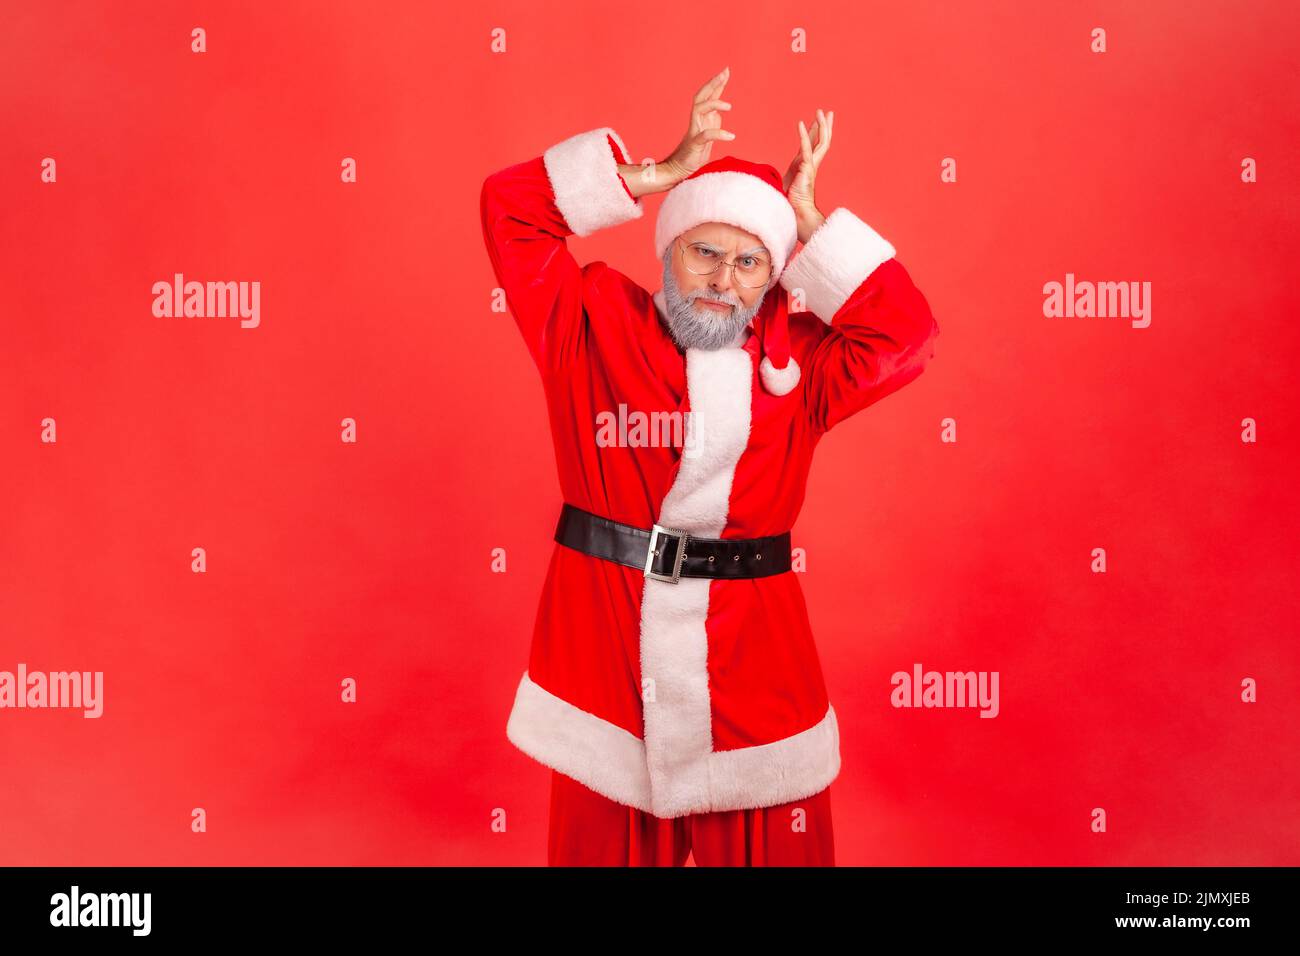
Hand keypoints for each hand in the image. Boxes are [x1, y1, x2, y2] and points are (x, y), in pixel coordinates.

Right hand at [660, 67, 734, 183]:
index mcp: (701, 117)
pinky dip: (719, 134)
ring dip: (714, 104)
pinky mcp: (694, 143)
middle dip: (713, 84)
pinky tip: (730, 136)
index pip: (708, 95)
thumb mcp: (708, 130)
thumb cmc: (694, 151)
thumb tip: (721, 106)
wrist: (679, 169)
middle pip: (701, 96)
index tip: (726, 70)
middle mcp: (696, 120)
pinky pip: (706, 135)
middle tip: (724, 73)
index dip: (716, 82)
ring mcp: (694, 130)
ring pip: (700, 109)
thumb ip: (713, 118)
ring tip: (729, 106)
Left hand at [783, 108, 831, 241]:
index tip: (817, 121)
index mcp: (805, 165)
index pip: (812, 145)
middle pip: (822, 141)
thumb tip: (769, 174)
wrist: (796, 215)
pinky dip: (803, 136)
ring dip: (821, 126)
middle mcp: (811, 164)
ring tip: (821, 113)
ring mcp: (811, 166)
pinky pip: (805, 149)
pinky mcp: (806, 170)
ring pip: (820, 142)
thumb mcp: (783, 184)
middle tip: (827, 112)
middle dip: (825, 126)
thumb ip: (781, 176)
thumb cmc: (789, 203)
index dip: (815, 132)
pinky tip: (801, 124)